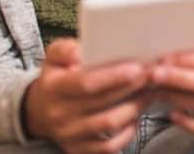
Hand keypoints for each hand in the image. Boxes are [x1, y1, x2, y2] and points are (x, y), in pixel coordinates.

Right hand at [24, 38, 151, 152]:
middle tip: (153, 75)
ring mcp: (70, 135)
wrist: (40, 112)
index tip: (136, 68)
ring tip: (150, 91)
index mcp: (54, 88)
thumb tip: (79, 52)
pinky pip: (108, 146)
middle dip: (133, 88)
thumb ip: (64, 49)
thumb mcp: (54, 57)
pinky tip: (136, 115)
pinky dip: (127, 132)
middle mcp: (60, 114)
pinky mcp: (79, 149)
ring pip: (110, 125)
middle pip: (103, 103)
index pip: (86, 83)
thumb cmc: (55, 78)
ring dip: (135, 107)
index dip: (113, 77)